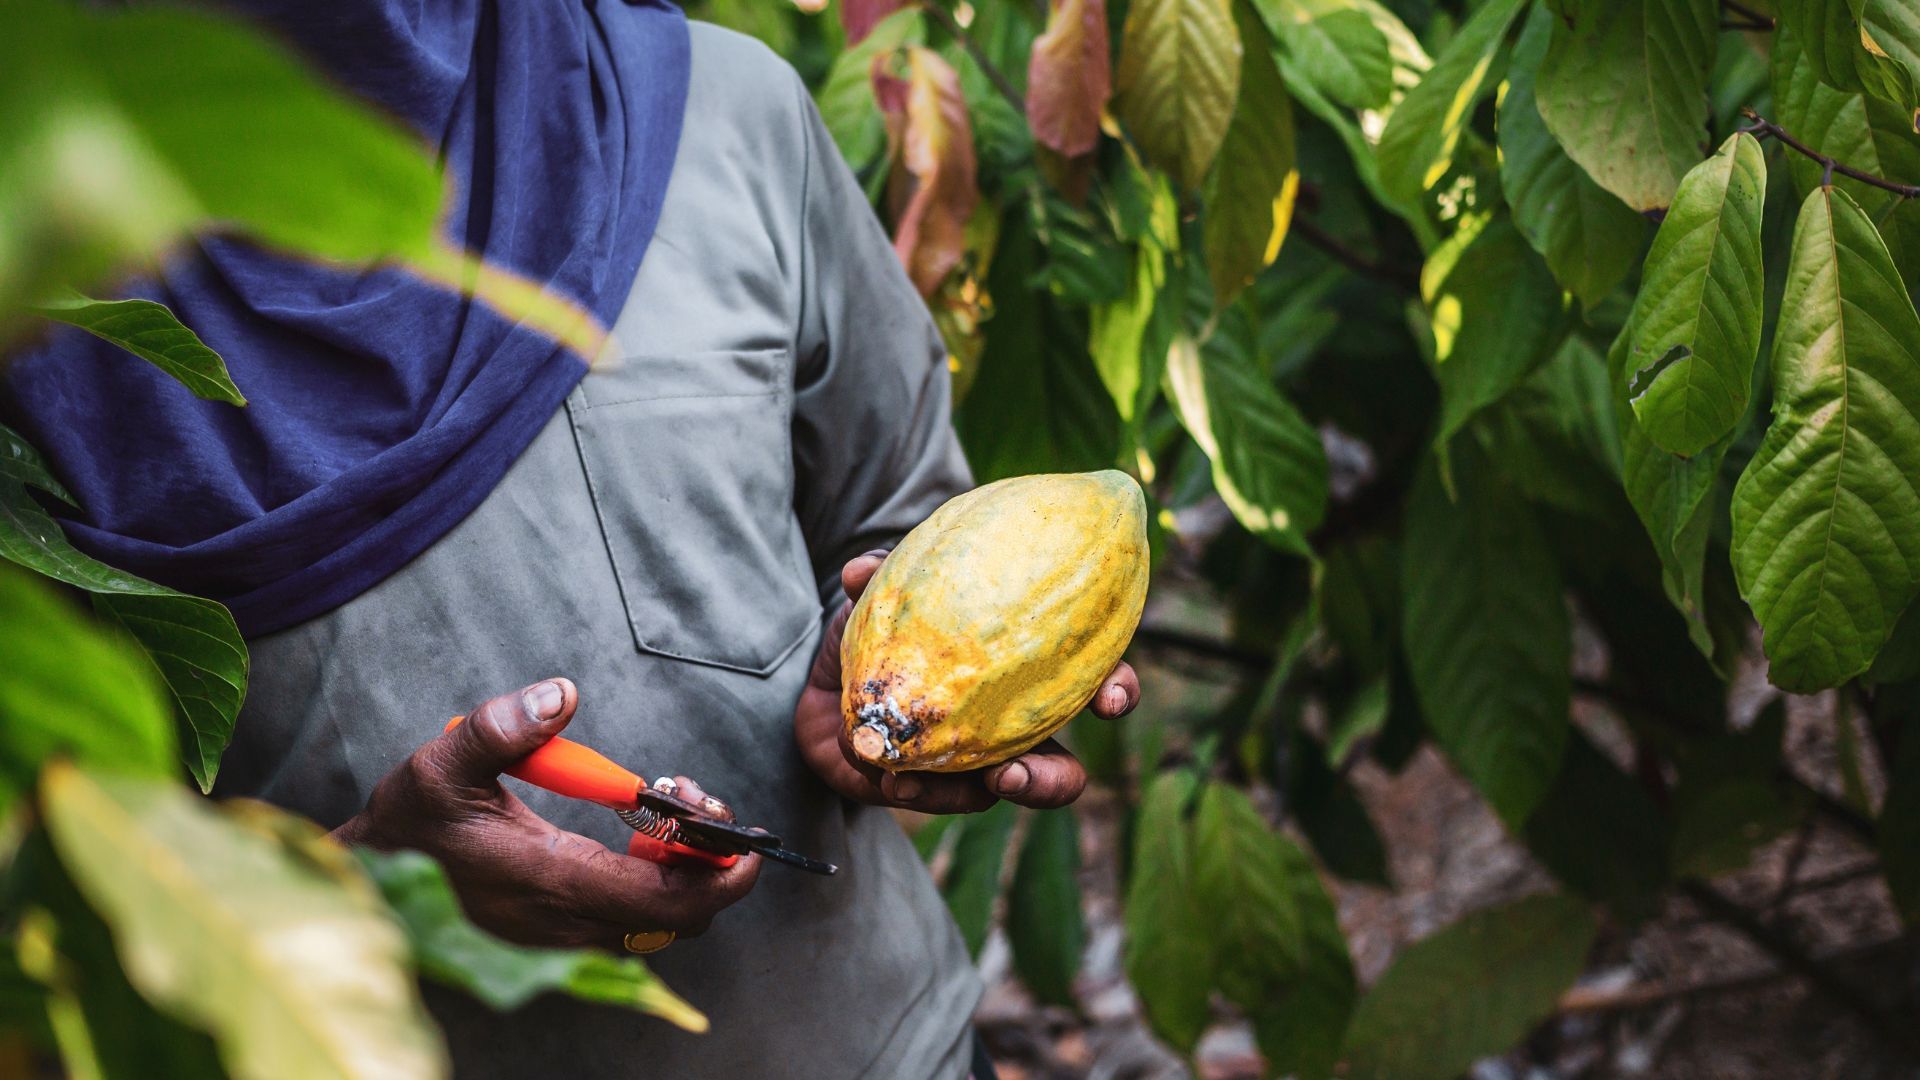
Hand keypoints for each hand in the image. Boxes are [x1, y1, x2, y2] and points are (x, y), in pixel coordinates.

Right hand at [332, 678, 759, 948]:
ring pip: (658, 922)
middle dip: (706, 861)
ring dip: (682, 867)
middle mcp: (566, 921)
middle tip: (691, 797)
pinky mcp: (561, 928)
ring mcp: (564, 933)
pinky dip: (655, 876)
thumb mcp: (443, 761)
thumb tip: (562, 694)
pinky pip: (633, 917)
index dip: (718, 878)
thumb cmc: (411, 822)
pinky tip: (637, 825)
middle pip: (676, 919)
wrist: (371, 876)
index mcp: (552, 883)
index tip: (748, 847)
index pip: (663, 904)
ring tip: (666, 801)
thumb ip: (501, 727)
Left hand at [795, 551, 1140, 813]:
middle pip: (1064, 770)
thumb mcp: (888, 595)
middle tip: (1014, 773)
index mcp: (1033, 669)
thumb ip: (884, 576)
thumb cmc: (886, 629)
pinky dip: (921, 790)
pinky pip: (943, 800)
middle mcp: (1019, 725)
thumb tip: (858, 572)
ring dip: (966, 792)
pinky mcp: (944, 790)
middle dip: (1051, 781)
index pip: (1095, 678)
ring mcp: (985, 763)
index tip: (1110, 701)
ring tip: (926, 783)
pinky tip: (893, 780)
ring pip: (999, 797)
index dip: (1117, 690)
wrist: (834, 684)